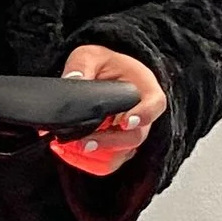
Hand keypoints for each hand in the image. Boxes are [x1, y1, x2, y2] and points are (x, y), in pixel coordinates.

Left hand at [52, 46, 165, 175]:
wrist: (99, 77)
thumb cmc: (102, 66)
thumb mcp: (90, 55)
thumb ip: (82, 65)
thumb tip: (72, 80)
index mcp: (144, 89)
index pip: (155, 104)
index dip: (144, 115)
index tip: (126, 121)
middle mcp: (142, 116)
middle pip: (135, 137)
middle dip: (109, 143)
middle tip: (85, 142)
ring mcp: (130, 135)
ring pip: (120, 155)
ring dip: (94, 156)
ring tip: (66, 147)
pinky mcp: (117, 149)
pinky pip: (107, 164)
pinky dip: (87, 163)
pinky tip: (67, 152)